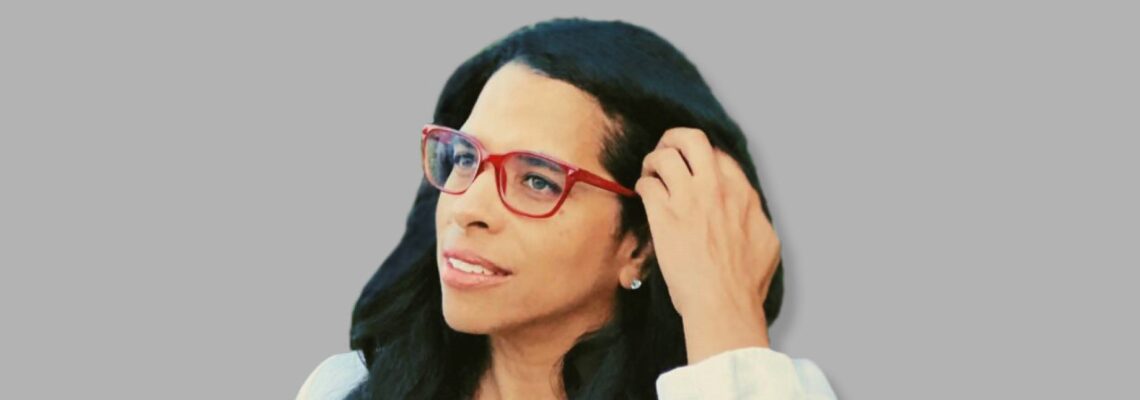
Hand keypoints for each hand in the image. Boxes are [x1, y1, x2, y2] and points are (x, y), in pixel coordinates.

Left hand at [635, 127, 781, 362]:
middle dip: (675, 139)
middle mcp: (716, 189)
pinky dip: (642, 186)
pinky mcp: (664, 216)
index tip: (694, 164)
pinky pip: (647, 185)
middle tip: (666, 151)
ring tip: (650, 174)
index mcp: (743, 194)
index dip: (703, 155)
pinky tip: (642, 195)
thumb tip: (750, 210)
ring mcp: (689, 200)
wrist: (723, 304)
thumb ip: (756, 217)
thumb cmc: (745, 285)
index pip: (720, 155)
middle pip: (693, 139)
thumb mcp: (767, 243)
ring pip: (664, 157)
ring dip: (653, 162)